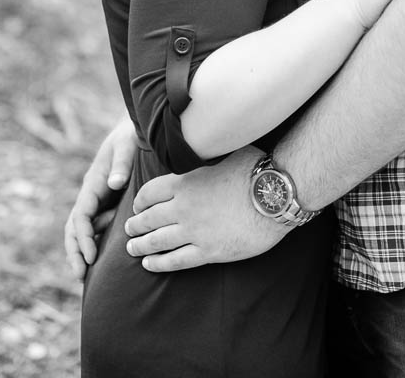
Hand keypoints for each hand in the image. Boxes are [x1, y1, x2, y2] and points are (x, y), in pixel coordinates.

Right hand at [64, 114, 136, 279]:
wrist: (131, 130)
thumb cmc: (129, 137)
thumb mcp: (126, 146)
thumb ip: (122, 163)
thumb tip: (115, 183)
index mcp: (92, 183)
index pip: (81, 215)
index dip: (83, 237)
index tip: (91, 255)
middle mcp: (90, 194)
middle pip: (74, 227)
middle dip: (75, 251)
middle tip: (81, 275)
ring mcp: (96, 200)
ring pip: (81, 230)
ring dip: (80, 251)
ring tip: (84, 276)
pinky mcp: (105, 204)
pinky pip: (94, 227)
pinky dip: (92, 243)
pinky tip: (98, 262)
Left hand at [124, 147, 280, 271]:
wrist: (275, 195)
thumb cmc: (255, 169)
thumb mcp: (225, 152)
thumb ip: (207, 153)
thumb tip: (204, 139)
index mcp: (186, 181)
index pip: (150, 192)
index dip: (140, 200)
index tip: (137, 206)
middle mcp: (184, 207)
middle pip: (149, 218)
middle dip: (135, 224)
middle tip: (129, 228)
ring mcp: (195, 231)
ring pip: (157, 241)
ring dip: (141, 245)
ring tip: (132, 248)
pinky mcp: (208, 251)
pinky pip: (175, 261)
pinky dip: (159, 263)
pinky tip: (149, 264)